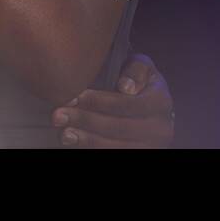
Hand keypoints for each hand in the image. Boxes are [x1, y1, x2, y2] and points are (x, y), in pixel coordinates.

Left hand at [50, 52, 174, 146]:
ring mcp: (151, 146)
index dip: (100, 102)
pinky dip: (92, 148)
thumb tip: (125, 87)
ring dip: (87, 140)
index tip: (76, 96)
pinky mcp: (140, 154)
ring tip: (64, 133)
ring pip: (116, 147)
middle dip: (86, 120)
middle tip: (58, 114)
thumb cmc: (137, 80)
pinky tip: (74, 141)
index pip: (128, 104)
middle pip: (119, 128)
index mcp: (161, 101)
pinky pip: (114, 154)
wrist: (149, 105)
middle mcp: (161, 128)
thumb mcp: (140, 65)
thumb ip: (135, 69)